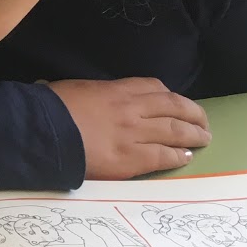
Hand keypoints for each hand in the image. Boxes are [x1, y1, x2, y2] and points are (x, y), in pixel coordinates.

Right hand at [49, 77, 210, 179]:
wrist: (42, 133)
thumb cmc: (50, 110)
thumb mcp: (73, 89)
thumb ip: (89, 93)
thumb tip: (84, 98)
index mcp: (116, 89)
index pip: (153, 87)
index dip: (170, 96)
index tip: (176, 102)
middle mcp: (132, 109)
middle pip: (173, 107)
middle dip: (193, 114)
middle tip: (203, 122)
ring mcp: (134, 134)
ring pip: (175, 132)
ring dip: (193, 135)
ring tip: (204, 139)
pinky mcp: (130, 160)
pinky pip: (162, 157)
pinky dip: (178, 156)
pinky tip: (186, 158)